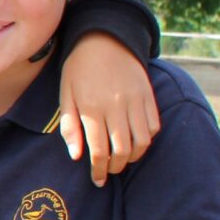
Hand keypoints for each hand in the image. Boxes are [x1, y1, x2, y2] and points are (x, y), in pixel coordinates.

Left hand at [58, 33, 161, 186]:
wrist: (104, 39)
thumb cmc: (78, 69)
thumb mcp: (65, 95)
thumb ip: (69, 126)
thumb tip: (76, 155)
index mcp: (92, 108)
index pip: (99, 151)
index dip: (99, 170)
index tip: (98, 180)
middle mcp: (116, 107)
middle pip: (122, 150)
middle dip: (116, 167)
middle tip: (109, 171)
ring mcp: (136, 101)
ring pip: (142, 141)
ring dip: (133, 156)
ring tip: (123, 158)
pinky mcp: (149, 95)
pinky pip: (154, 125)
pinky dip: (147, 139)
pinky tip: (135, 140)